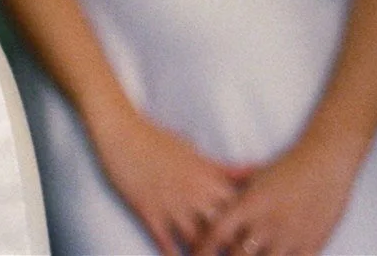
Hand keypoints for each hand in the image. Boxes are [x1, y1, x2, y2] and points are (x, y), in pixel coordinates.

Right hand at [90, 105, 248, 255]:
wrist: (121, 131)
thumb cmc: (158, 137)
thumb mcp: (195, 151)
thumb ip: (224, 169)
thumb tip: (254, 172)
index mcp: (209, 177)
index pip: (240, 209)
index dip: (249, 225)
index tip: (255, 236)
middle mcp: (194, 194)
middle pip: (223, 230)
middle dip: (232, 244)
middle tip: (237, 254)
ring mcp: (172, 205)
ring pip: (197, 241)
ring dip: (204, 253)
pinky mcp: (150, 212)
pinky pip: (165, 243)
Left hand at [196, 133, 363, 255]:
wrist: (326, 163)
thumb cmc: (288, 167)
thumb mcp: (255, 175)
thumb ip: (231, 186)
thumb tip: (210, 185)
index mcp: (250, 203)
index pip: (216, 231)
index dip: (202, 247)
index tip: (195, 253)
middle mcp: (267, 221)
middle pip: (237, 254)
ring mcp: (290, 236)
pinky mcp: (312, 245)